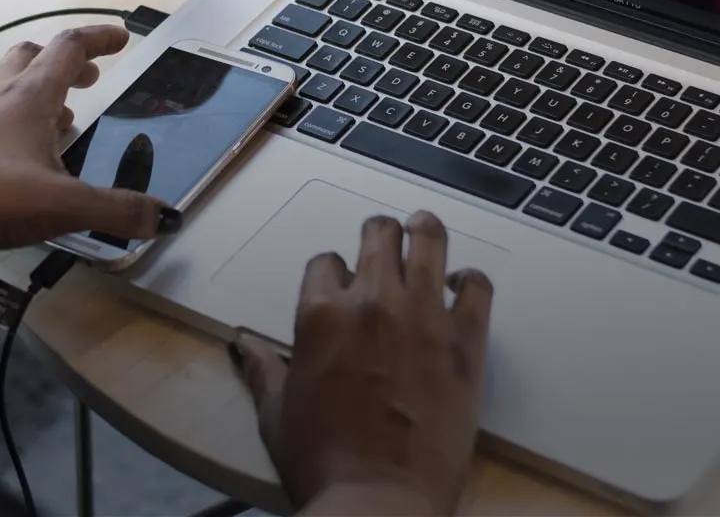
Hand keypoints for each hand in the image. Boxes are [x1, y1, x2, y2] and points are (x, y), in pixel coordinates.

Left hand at [0, 26, 175, 257]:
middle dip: (64, 62)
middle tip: (88, 80)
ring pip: (4, 83)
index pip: (70, 48)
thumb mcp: (66, 206)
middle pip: (31, 55)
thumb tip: (164, 218)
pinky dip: (8, 120)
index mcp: (30, 96)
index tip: (121, 38)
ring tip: (58, 121)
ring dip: (35, 90)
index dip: (99, 38)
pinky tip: (16, 155)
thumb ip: (118, 211)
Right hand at [233, 212, 493, 515]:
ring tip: (425, 229)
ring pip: (429, 241)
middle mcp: (372, 302)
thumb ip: (262, 370)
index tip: (341, 286)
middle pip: (378, 235)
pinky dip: (470, 279)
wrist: (379, 498)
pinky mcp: (465, 341)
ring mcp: (423, 317)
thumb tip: (242, 344)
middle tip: (384, 241)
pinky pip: (477, 287)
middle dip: (379, 234)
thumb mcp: (276, 414)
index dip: (333, 272)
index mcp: (320, 314)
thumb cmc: (323, 460)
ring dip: (425, 231)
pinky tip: (463, 284)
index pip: (326, 262)